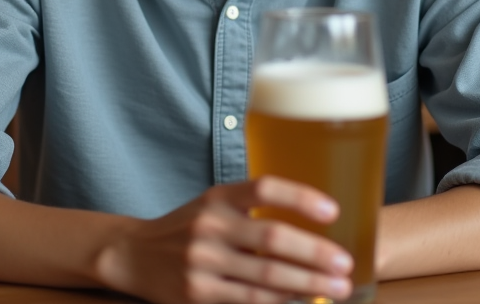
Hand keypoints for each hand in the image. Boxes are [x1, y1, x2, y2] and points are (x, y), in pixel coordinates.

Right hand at [95, 176, 352, 303]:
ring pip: (266, 276)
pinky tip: (301, 301)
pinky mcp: (198, 294)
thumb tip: (314, 225)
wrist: (134, 254)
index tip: (333, 211)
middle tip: (346, 264)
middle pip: (272, 237)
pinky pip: (249, 301)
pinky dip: (280, 302)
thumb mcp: (214, 204)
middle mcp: (209, 225)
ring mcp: (202, 262)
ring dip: (308, 285)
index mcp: (218, 197)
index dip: (301, 197)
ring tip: (337, 289)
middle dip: (315, 253)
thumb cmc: (187, 228)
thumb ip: (252, 209)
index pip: (264, 187)